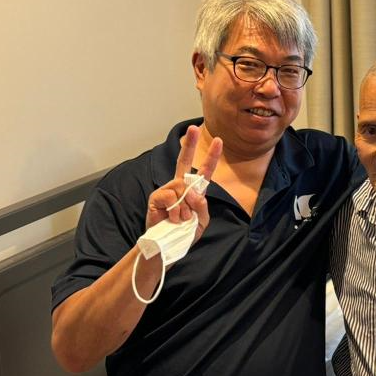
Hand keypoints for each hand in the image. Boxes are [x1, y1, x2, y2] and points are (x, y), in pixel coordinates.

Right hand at [146, 125, 222, 242]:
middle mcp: (179, 186)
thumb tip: (193, 192)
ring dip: (185, 207)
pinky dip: (175, 210)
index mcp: (193, 191)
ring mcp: (166, 190)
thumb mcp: (201, 220)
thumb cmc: (183, 233)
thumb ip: (202, 205)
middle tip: (194, 127)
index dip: (211, 156)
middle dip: (190, 143)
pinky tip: (172, 219)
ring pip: (181, 187)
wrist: (166, 248)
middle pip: (183, 160)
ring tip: (181, 220)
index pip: (203, 171)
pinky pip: (171, 197)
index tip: (220, 141)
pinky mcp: (156, 197)